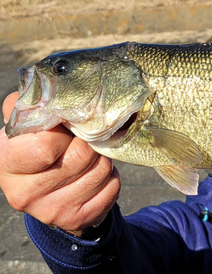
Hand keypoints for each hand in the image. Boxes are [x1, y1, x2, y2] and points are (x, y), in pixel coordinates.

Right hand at [0, 92, 120, 235]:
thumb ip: (34, 103)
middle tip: (85, 139)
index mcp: (6, 161)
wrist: (50, 193)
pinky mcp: (76, 219)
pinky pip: (111, 188)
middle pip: (80, 156)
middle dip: (89, 142)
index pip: (45, 146)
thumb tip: (48, 81)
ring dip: (103, 158)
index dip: (63, 132)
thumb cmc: (40, 148)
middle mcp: (23, 192)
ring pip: (100, 171)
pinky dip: (111, 177)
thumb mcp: (30, 126)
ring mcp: (50, 211)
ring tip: (91, 156)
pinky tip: (96, 175)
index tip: (66, 127)